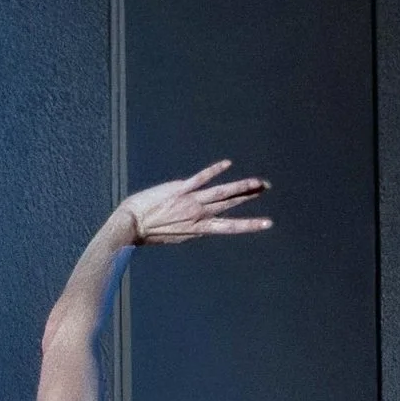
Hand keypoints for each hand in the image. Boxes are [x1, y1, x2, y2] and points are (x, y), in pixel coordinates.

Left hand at [122, 161, 271, 245]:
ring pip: (222, 193)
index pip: (230, 226)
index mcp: (199, 228)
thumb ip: (190, 229)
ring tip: (257, 182)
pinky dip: (214, 171)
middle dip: (250, 196)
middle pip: (230, 204)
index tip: (268, 223)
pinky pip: (200, 178)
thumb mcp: (175, 236)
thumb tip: (200, 226)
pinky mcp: (179, 189)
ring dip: (241, 186)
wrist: (131, 225)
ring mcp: (190, 201)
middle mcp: (199, 215)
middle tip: (266, 187)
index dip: (250, 225)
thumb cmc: (149, 233)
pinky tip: (227, 164)